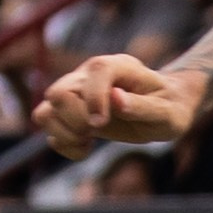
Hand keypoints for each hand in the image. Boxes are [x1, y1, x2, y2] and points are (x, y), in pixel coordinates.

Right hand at [37, 54, 205, 158]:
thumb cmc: (168, 105)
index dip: (95, 100)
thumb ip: (143, 107)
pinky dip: (63, 143)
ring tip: (88, 140)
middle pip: (57, 94)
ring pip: (44, 112)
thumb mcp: (168, 113)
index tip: (102, 124)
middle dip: (75, 121)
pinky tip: (86, 146)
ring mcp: (75, 92)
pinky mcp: (69, 111)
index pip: (96, 71)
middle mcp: (88, 75)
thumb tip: (115, 100)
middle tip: (97, 131)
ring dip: (63, 133)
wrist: (163, 103)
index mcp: (117, 66)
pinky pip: (49, 128)